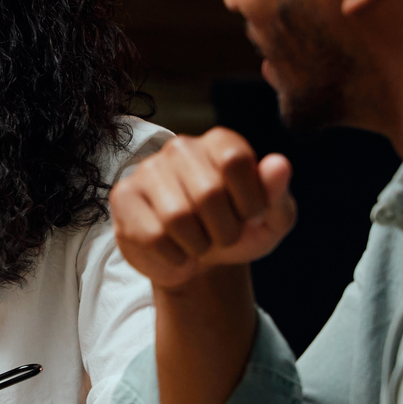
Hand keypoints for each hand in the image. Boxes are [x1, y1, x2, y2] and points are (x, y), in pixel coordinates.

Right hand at [111, 128, 296, 289]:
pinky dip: (174, 256)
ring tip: (199, 244)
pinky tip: (176, 250)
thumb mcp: (269, 221)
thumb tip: (279, 164)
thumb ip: (277, 194)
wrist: (200, 261)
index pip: (234, 161)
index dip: (249, 201)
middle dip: (225, 230)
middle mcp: (180, 147)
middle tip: (223, 237)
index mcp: (220, 142)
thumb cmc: (237, 232)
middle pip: (208, 192)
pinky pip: (152, 236)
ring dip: (198, 245)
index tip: (250, 215)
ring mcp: (147, 170)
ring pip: (177, 217)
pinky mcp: (123, 197)